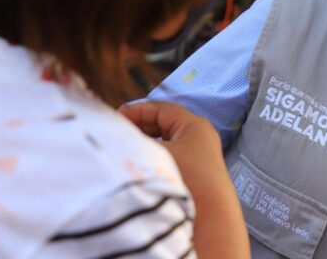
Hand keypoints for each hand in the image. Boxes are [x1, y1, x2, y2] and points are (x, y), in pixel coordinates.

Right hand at [120, 102, 248, 258]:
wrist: (210, 217)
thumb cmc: (185, 178)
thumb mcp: (156, 154)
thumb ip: (135, 141)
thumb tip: (118, 135)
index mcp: (194, 125)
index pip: (161, 109)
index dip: (136, 111)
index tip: (116, 118)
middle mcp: (201, 137)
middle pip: (165, 124)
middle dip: (141, 127)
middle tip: (119, 133)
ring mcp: (201, 155)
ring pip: (168, 141)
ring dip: (148, 143)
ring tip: (128, 149)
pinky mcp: (199, 172)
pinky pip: (173, 156)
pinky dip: (157, 156)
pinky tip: (143, 164)